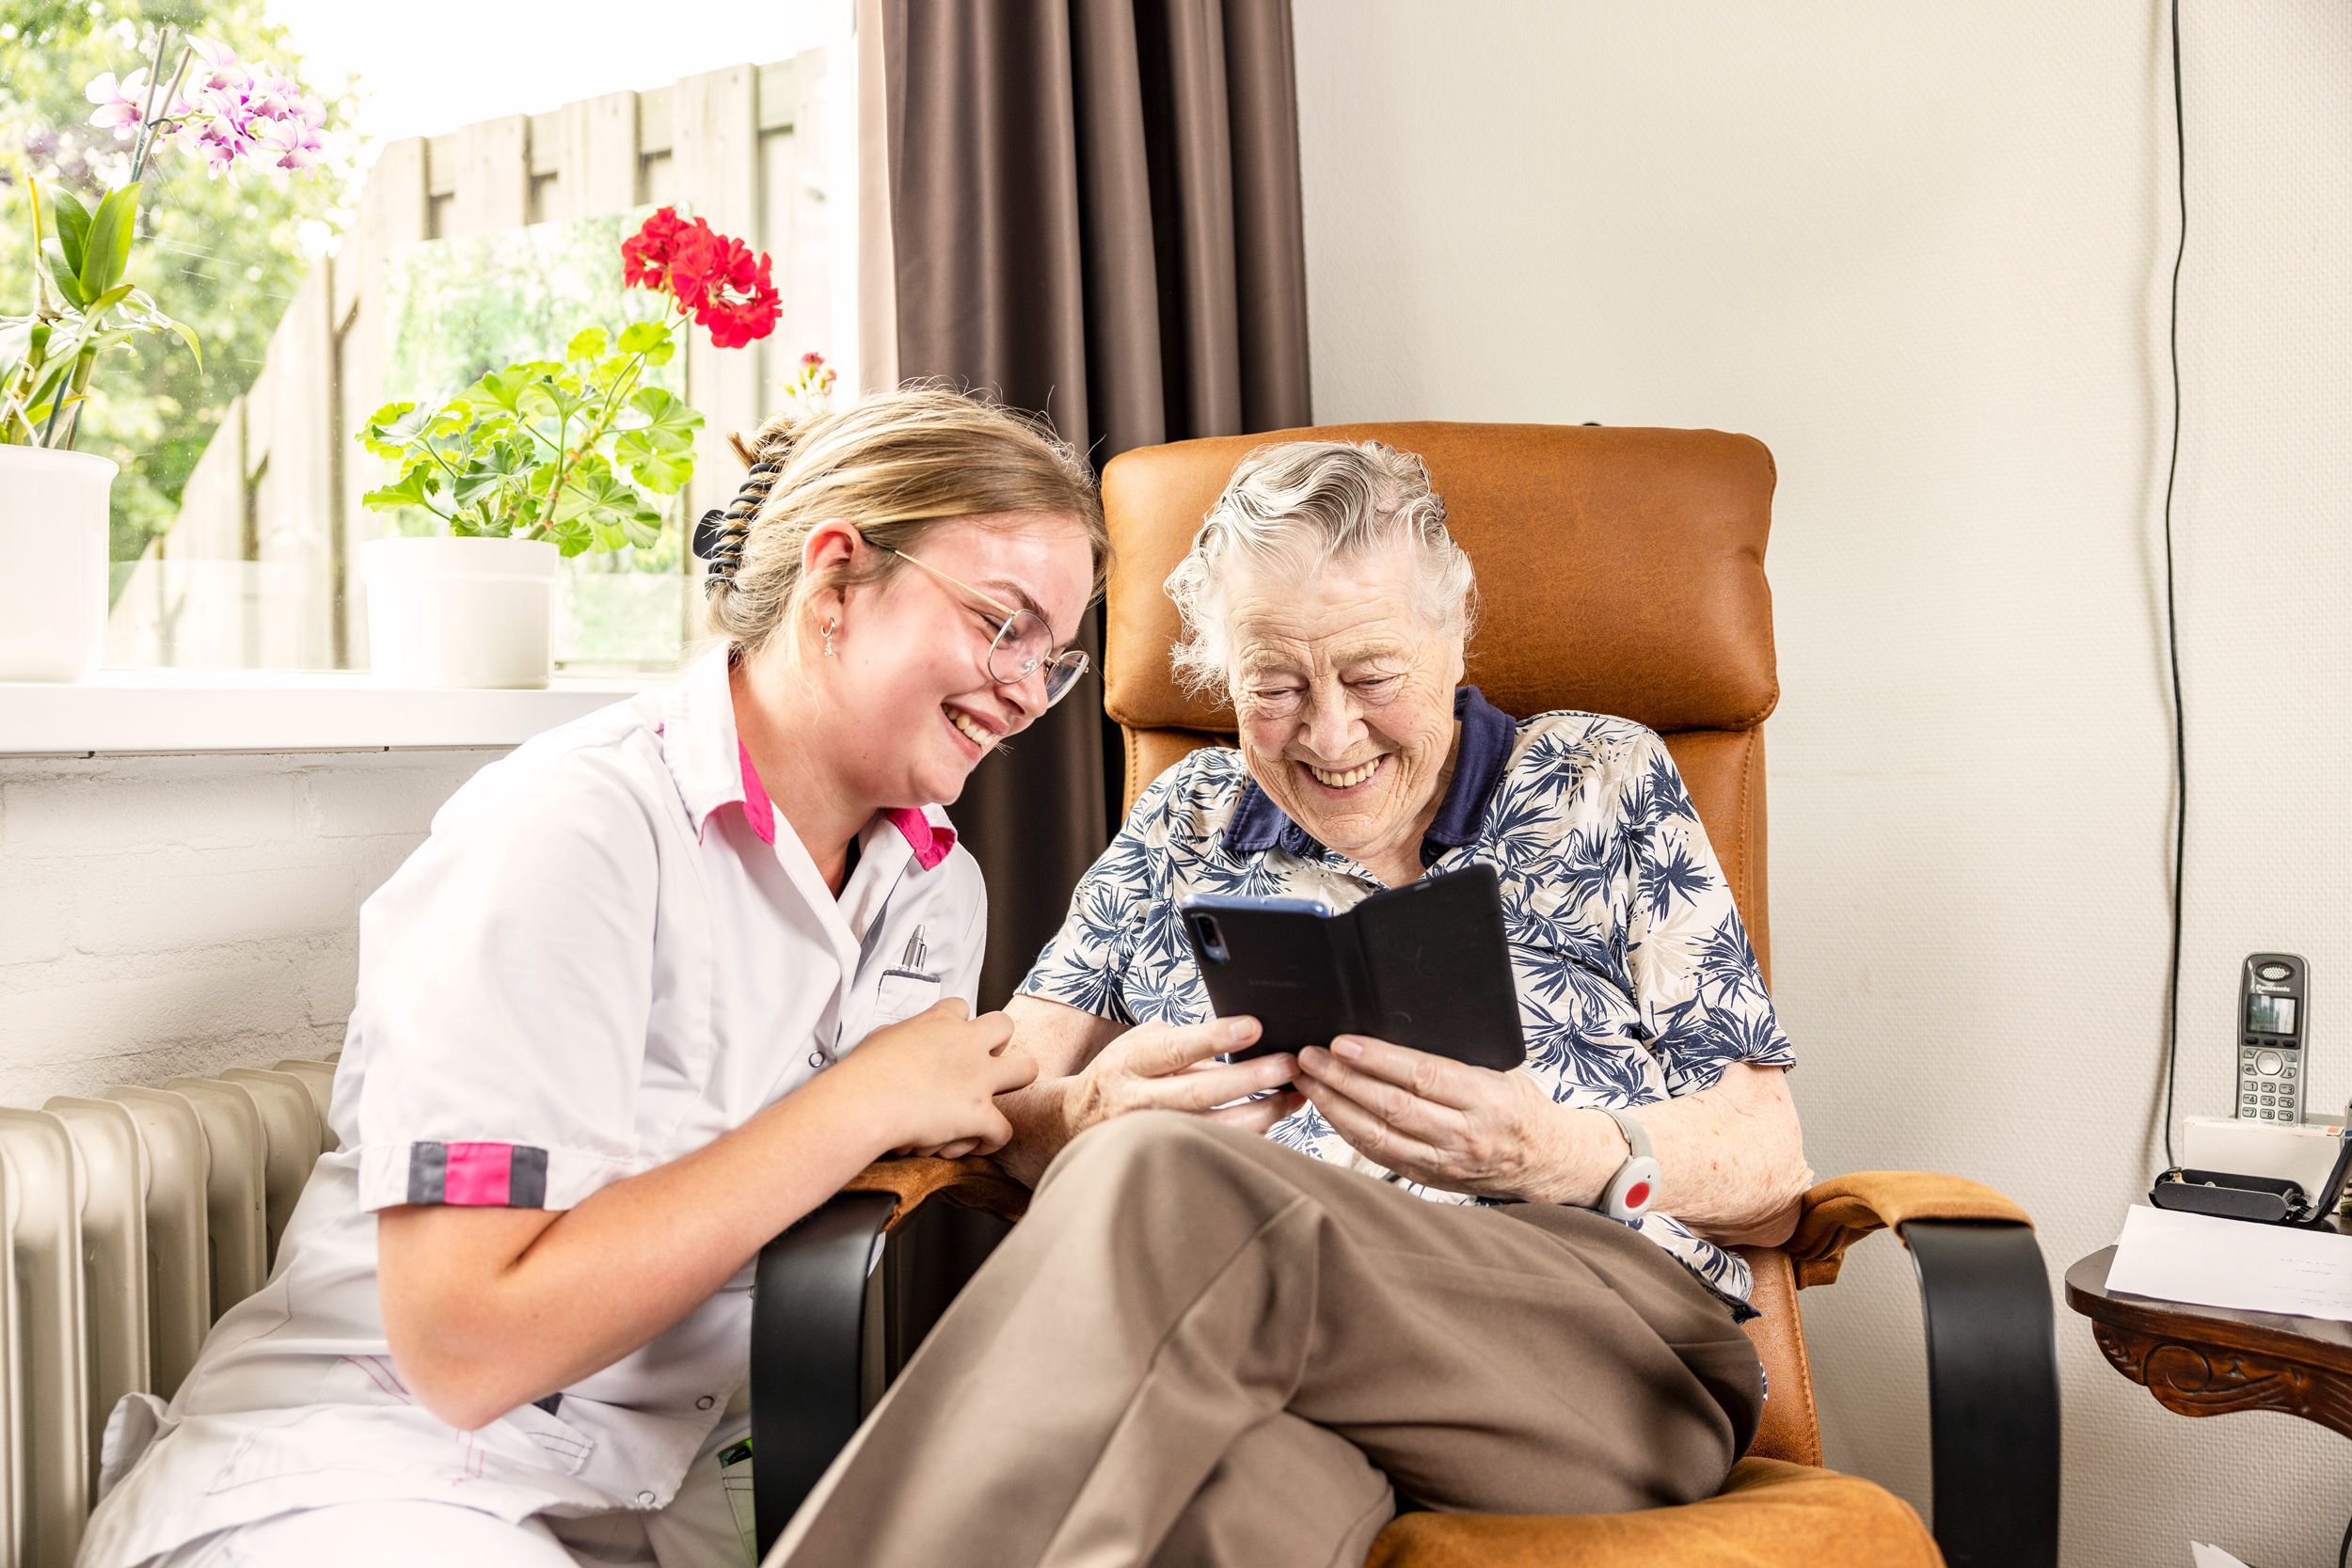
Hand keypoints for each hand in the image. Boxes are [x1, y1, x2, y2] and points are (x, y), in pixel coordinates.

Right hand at [835, 998, 1038, 1157]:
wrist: (866, 1102)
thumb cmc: (863, 1073)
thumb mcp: (880, 1038)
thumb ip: (901, 1035)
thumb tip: (899, 1042)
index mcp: (940, 1022)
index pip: (960, 1008)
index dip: (957, 1025)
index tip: (946, 1042)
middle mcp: (967, 1044)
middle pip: (1004, 1025)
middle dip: (999, 1044)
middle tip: (979, 1064)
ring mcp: (979, 1078)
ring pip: (1027, 1069)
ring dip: (1014, 1085)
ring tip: (991, 1100)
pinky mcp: (980, 1114)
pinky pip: (1004, 1130)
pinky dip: (991, 1140)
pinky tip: (974, 1143)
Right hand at [1064, 1015, 1303, 1144]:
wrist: (1075, 1123)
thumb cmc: (1122, 1074)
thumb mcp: (1140, 1044)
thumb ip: (1181, 1041)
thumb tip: (1243, 1032)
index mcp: (1132, 1062)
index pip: (1175, 1049)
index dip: (1215, 1038)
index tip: (1253, 1026)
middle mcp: (1139, 1101)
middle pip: (1201, 1092)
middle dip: (1251, 1078)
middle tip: (1290, 1064)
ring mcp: (1152, 1136)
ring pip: (1214, 1129)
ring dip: (1262, 1112)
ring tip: (1296, 1095)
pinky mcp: (1166, 1158)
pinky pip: (1215, 1148)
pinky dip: (1250, 1134)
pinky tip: (1275, 1117)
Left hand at [1295, 1034, 1575, 1200]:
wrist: (1547, 1161)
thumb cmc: (1520, 1106)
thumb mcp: (1501, 1071)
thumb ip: (1454, 1060)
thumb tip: (1393, 1032)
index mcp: (1487, 1099)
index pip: (1423, 1075)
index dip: (1378, 1059)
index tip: (1342, 1043)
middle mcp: (1465, 1135)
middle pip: (1392, 1106)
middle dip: (1344, 1080)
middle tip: (1309, 1057)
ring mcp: (1446, 1162)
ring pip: (1379, 1135)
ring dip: (1337, 1107)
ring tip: (1308, 1081)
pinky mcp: (1431, 1179)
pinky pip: (1381, 1155)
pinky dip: (1350, 1132)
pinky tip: (1330, 1111)